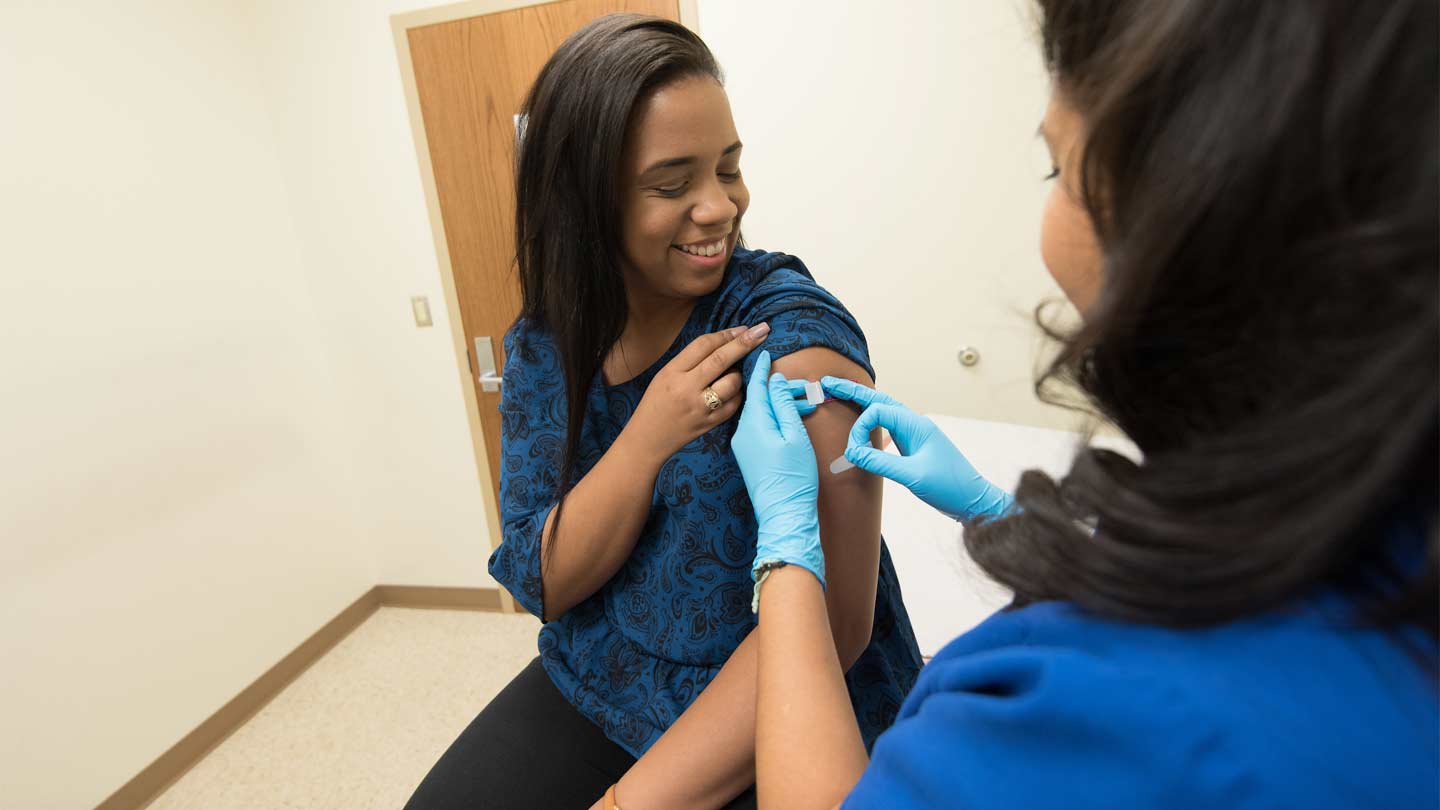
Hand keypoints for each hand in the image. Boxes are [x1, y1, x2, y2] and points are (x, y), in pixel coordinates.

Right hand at [624, 323, 769, 459]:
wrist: (647, 439)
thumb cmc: (656, 403)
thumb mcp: (665, 375)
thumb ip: (690, 361)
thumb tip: (725, 343)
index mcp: (672, 372)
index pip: (703, 345)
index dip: (726, 334)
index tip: (743, 328)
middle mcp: (686, 388)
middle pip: (721, 359)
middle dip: (745, 343)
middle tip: (762, 330)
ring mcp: (700, 408)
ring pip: (732, 383)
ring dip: (739, 374)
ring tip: (734, 373)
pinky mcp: (710, 424)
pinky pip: (734, 404)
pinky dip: (738, 394)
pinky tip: (733, 391)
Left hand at [732, 351, 825, 595]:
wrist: (783, 515)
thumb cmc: (794, 477)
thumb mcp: (794, 436)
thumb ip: (783, 405)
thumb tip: (774, 381)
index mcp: (753, 423)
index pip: (756, 386)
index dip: (762, 367)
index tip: (764, 348)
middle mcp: (742, 431)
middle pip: (757, 398)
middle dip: (775, 385)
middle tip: (797, 381)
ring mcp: (743, 445)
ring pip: (759, 412)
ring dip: (777, 403)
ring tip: (802, 401)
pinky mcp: (748, 455)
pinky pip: (758, 427)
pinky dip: (772, 417)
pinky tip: (787, 418)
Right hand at [820, 377, 1013, 521]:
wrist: (973, 500)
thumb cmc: (949, 487)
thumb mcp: (912, 476)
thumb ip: (880, 462)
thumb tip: (853, 453)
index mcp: (916, 426)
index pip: (877, 412)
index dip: (859, 429)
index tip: (853, 452)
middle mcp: (915, 425)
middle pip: (879, 401)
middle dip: (853, 392)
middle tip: (828, 384)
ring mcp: (915, 435)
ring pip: (883, 411)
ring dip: (862, 404)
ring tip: (839, 395)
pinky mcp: (914, 447)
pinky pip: (889, 427)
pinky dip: (871, 422)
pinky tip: (862, 423)